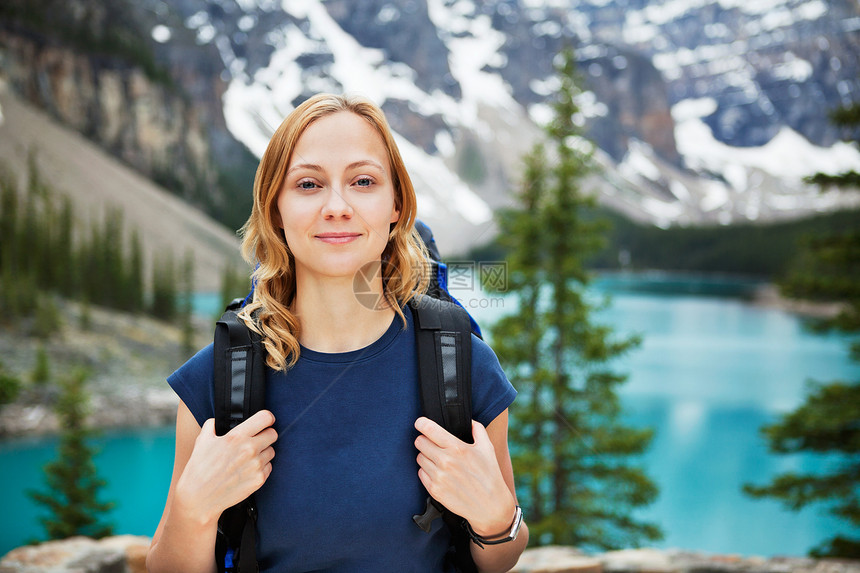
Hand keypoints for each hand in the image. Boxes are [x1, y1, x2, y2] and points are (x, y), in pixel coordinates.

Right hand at [175, 410, 277, 523]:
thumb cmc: (199, 469)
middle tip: (256, 440)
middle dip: (266, 435)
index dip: (267, 418)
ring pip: (271, 451)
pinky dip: (262, 468)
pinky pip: (269, 467)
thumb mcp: (202, 441)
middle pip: (273, 434)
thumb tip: (217, 421)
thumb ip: (212, 425)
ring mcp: (256, 465)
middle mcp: (249, 449)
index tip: (265, 421)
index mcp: (237, 436)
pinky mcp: (259, 480)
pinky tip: (248, 470)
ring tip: (248, 458)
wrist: (199, 498)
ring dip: (263, 452)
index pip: (265, 418)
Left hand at [414, 417, 515, 536]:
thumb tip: (468, 420)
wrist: (491, 507)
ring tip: (438, 459)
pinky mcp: (434, 490)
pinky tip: (438, 472)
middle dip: (424, 440)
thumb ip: (477, 429)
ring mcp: (438, 477)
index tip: (420, 423)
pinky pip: (421, 473)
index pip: (428, 429)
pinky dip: (426, 471)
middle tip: (432, 443)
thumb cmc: (490, 476)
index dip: (421, 423)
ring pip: (419, 457)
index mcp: (457, 448)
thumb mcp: (487, 448)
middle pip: (419, 442)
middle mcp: (445, 461)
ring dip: (426, 456)